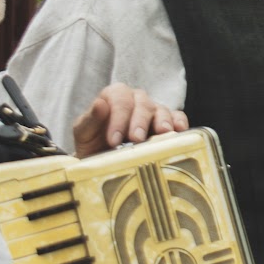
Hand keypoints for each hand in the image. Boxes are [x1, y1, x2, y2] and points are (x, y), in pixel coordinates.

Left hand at [70, 84, 187, 157]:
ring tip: (162, 134)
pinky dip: (179, 122)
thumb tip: (100, 104)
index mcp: (114, 97)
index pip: (119, 97)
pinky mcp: (167, 125)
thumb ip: (89, 120)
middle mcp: (136, 101)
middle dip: (139, 121)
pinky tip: (179, 131)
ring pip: (161, 109)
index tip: (114, 139)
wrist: (104, 166)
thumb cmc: (92, 147)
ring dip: (161, 121)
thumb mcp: (84, 135)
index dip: (118, 117)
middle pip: (142, 103)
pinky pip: (178, 117)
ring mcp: (153, 112)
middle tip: (136, 139)